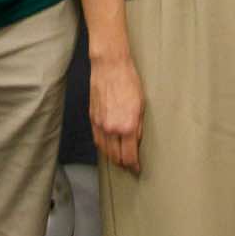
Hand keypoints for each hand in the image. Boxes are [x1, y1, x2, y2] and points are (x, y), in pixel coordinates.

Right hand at [89, 55, 144, 173]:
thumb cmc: (128, 81)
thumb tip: (136, 141)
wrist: (110, 67)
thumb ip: (138, 126)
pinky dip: (102, 147)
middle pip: (115, 157)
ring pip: (104, 150)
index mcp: (127, 126)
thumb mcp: (142, 105)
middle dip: (123, 164)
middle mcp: (112, 128)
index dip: (134, 166)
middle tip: (129, 166)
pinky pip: (96, 139)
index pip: (129, 156)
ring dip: (112, 157)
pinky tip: (108, 147)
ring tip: (119, 159)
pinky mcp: (92, 118)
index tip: (137, 169)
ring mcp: (100, 124)